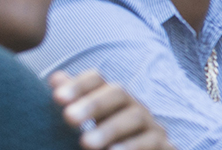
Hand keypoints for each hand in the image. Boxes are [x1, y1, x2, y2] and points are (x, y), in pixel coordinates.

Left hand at [50, 71, 174, 149]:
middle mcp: (134, 108)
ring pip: (136, 117)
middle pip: (118, 93)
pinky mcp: (166, 146)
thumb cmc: (111, 145)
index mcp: (112, 101)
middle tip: (69, 118)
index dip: (79, 85)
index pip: (97, 80)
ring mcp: (152, 127)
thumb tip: (55, 79)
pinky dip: (133, 147)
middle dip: (93, 103)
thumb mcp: (91, 126)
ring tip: (86, 143)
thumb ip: (75, 105)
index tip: (57, 98)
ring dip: (110, 129)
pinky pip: (153, 142)